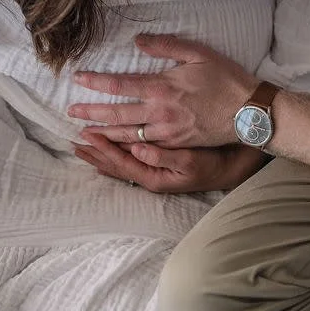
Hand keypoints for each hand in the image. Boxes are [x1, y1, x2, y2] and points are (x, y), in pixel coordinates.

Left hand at [68, 35, 259, 148]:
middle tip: (70, 112)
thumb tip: (138, 40)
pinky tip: (115, 144)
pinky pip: (144, 145)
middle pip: (117, 114)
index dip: (96, 83)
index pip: (120, 85)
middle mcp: (159, 112)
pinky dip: (125, 145)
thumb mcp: (198, 53)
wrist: (248, 111)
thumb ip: (166, 45)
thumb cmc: (226, 79)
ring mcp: (166, 131)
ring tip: (84, 132)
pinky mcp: (175, 143)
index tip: (77, 80)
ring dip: (103, 133)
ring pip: (127, 134)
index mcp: (162, 87)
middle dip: (91, 113)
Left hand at [74, 133, 268, 192]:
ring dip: (103, 153)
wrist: (234, 167)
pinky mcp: (162, 164)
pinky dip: (118, 151)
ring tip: (83, 143)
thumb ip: (164, 156)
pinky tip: (111, 144)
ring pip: (123, 163)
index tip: (86, 133)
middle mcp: (152, 177)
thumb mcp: (192, 160)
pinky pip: (133, 158)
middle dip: (96, 152)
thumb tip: (137, 148)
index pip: (121, 160)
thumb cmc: (214, 160)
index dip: (103, 147)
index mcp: (156, 174)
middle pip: (116, 165)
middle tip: (75, 139)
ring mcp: (156, 173)